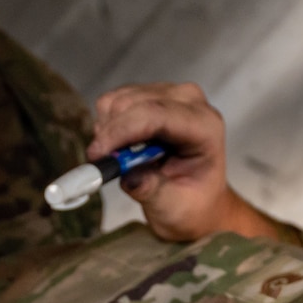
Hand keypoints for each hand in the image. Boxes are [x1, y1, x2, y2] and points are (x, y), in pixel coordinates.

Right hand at [87, 82, 285, 243]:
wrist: (197, 199)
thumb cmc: (192, 202)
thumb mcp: (174, 207)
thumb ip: (152, 190)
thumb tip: (129, 175)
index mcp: (204, 127)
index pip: (156, 115)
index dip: (121, 131)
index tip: (98, 155)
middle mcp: (189, 102)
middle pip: (132, 103)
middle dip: (111, 134)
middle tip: (109, 165)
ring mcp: (169, 94)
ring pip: (118, 100)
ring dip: (109, 131)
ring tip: (123, 160)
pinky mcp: (150, 95)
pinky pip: (114, 102)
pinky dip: (108, 126)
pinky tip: (123, 147)